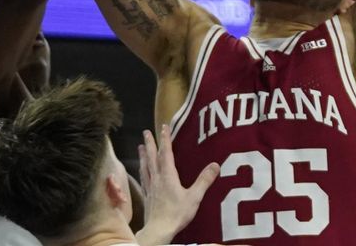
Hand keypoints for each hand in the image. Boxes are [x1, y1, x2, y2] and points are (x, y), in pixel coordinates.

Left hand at [134, 124, 218, 245]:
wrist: (158, 230)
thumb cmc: (176, 213)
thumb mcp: (194, 197)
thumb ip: (204, 180)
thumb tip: (215, 165)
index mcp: (168, 176)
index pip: (166, 153)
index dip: (165, 139)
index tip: (163, 126)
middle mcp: (157, 178)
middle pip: (152, 157)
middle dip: (150, 143)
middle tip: (146, 132)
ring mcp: (150, 187)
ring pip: (145, 167)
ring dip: (143, 155)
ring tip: (140, 147)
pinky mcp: (147, 196)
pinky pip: (143, 179)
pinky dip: (141, 171)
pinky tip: (141, 171)